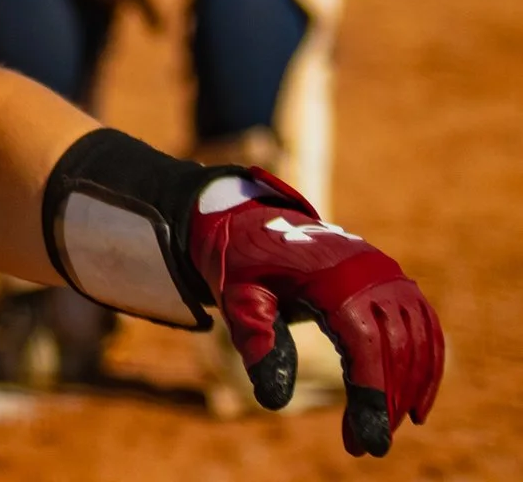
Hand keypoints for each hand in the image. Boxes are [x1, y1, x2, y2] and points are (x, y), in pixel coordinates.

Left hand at [190, 172, 443, 455]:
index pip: (366, 348)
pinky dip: (428, 365)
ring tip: (388, 428)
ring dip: (410, 391)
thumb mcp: (238, 297)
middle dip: (386, 405)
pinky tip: (416, 403)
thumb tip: (274, 400)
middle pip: (397, 351)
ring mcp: (388, 272)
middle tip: (367, 446)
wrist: (255, 221)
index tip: (370, 442)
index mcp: (334, 276)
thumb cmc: (245, 263)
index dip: (371, 398)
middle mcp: (371, 271)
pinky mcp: (395, 278)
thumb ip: (257, 340)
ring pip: (418, 343)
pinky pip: (426, 326)